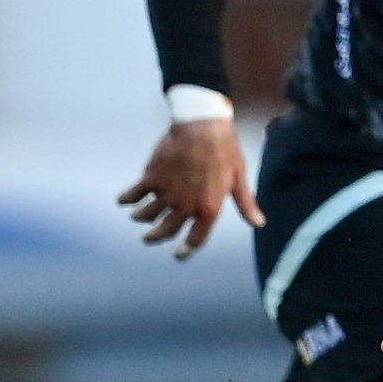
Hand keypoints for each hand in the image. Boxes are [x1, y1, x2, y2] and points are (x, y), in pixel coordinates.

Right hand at [117, 119, 262, 258]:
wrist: (202, 126)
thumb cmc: (225, 150)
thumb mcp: (239, 178)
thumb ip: (246, 204)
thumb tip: (259, 224)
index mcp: (209, 209)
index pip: (196, 239)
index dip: (187, 250)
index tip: (179, 255)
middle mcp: (186, 206)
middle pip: (166, 231)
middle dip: (156, 237)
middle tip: (149, 238)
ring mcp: (167, 193)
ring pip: (147, 216)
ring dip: (141, 219)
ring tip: (137, 217)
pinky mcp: (151, 178)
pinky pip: (133, 195)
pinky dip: (126, 199)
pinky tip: (123, 200)